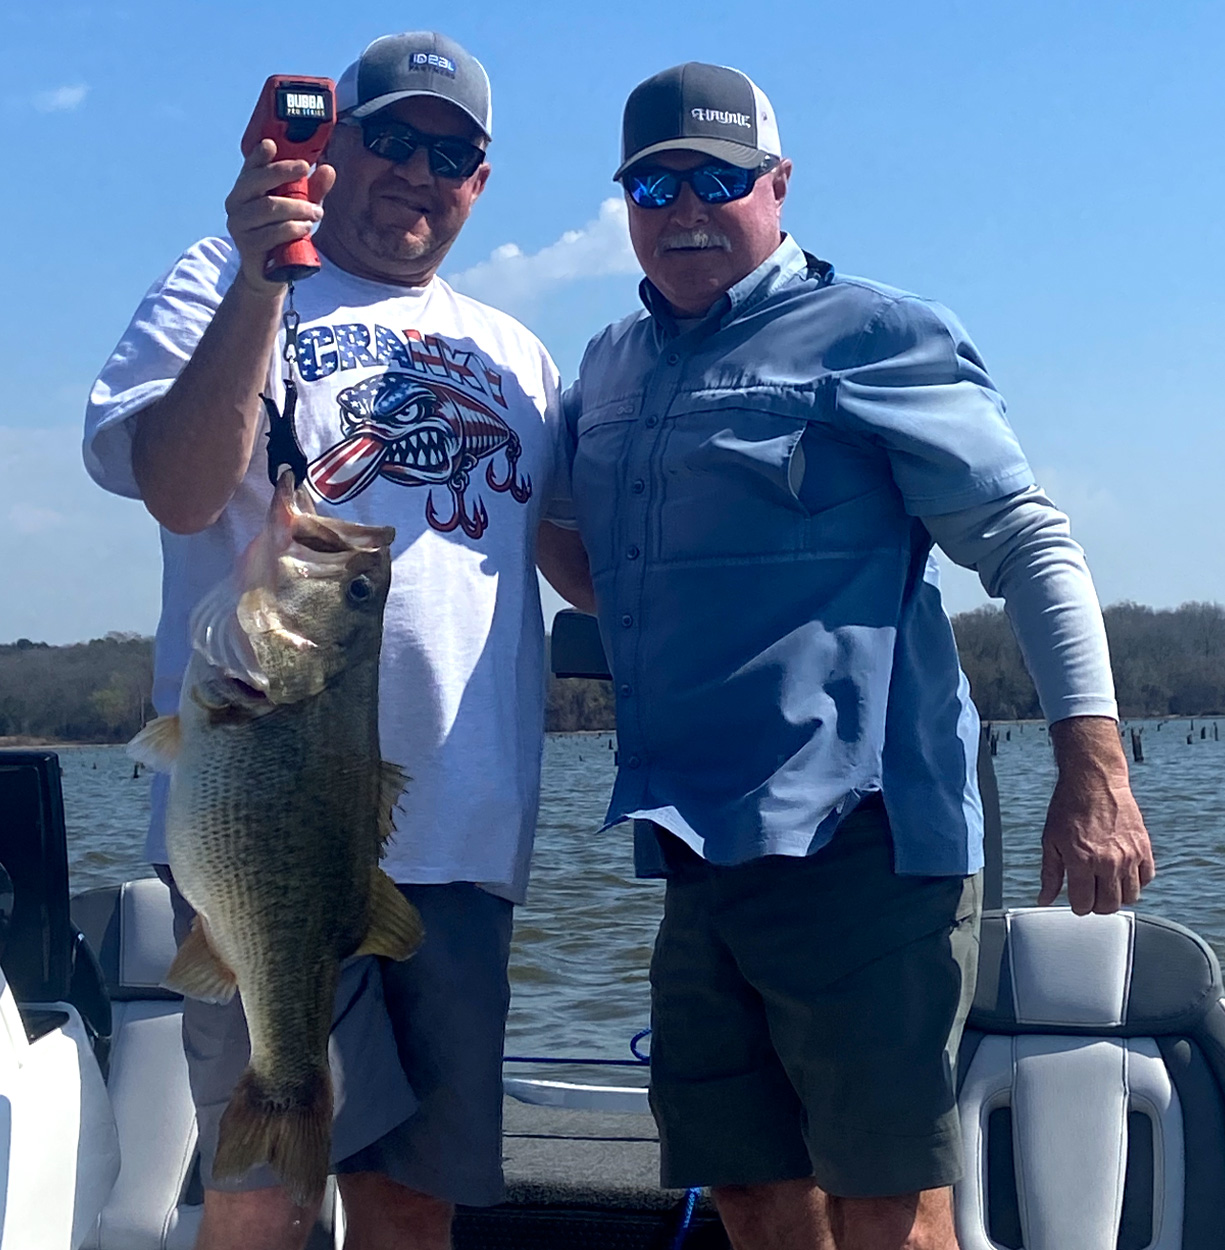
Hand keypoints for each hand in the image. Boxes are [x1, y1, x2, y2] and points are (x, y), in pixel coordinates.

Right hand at [224, 139, 336, 295]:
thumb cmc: (283, 234)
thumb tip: (328, 168)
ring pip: (268, 208)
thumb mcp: (300, 209)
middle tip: (306, 169)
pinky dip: (292, 229)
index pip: (250, 167)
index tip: (272, 145)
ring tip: (316, 213)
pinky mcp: (247, 245)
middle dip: (283, 172)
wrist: (270, 274)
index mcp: (245, 189)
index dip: (258, 155)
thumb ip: (313, 190)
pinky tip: (305, 229)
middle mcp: (236, 203)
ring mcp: (238, 225)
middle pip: (257, 181)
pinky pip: (271, 232)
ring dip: (296, 207)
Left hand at [1038, 716, 1155, 914]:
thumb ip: (1050, 874)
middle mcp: (1108, 861)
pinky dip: (1136, 882)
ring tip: (1107, 887)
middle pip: (1109, 905)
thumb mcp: (1050, 841)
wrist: (1094, 781)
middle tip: (1091, 897)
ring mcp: (1129, 855)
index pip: (1084, 904)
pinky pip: (1147, 878)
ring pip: (1131, 896)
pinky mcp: (1144, 847)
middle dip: (1097, 906)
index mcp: (1081, 861)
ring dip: (1118, 896)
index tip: (1077, 902)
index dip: (1078, 907)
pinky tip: (1123, 874)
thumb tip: (1045, 899)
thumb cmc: (1068, 808)